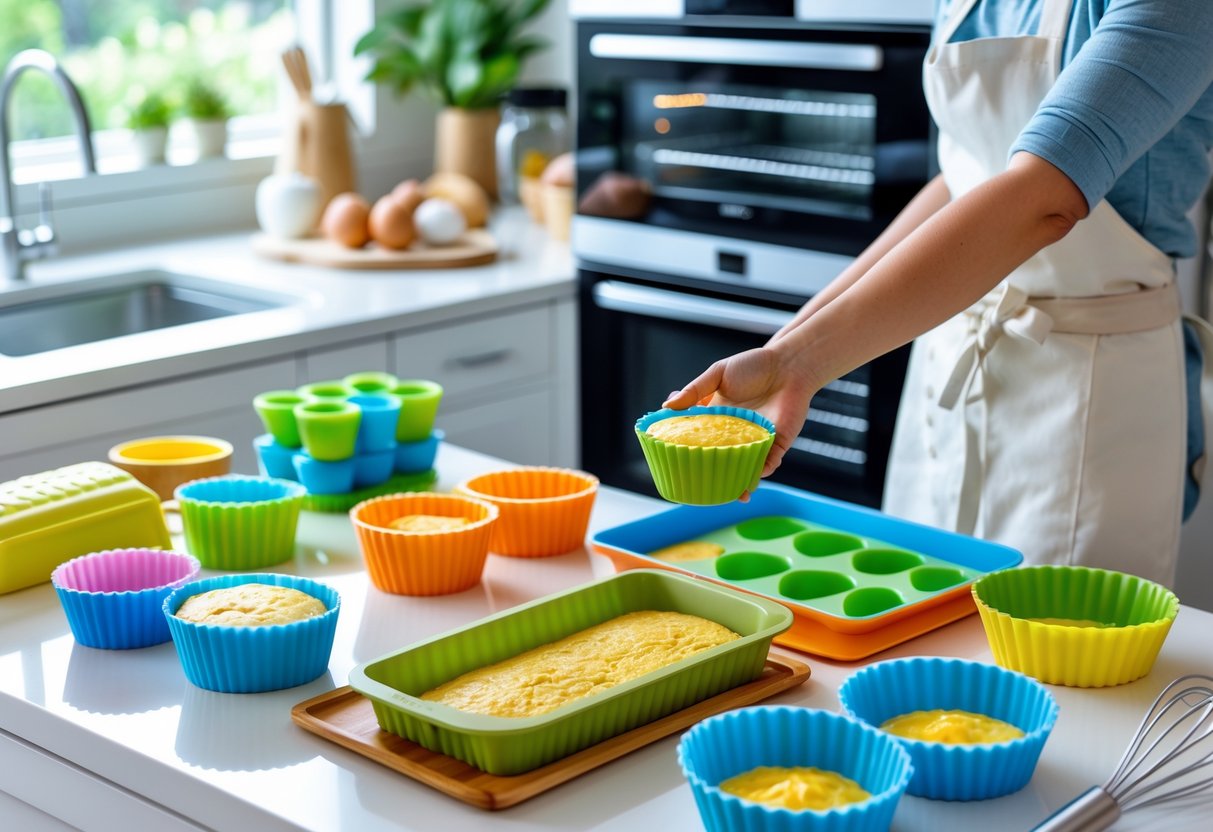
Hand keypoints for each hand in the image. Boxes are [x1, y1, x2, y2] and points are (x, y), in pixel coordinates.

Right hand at [662, 346, 816, 481]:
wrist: (788, 365)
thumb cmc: (754, 365)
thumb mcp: (718, 373)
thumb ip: (694, 390)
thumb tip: (667, 405)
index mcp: (718, 418)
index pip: (700, 439)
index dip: (690, 451)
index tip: (676, 461)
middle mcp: (735, 433)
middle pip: (720, 458)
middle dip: (711, 474)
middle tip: (699, 486)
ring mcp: (755, 441)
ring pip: (743, 467)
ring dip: (736, 481)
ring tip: (728, 492)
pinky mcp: (776, 444)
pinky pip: (768, 464)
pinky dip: (760, 472)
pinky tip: (752, 476)